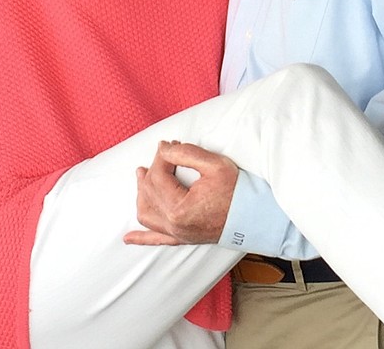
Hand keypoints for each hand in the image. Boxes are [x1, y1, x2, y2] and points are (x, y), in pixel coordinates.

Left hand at [123, 140, 238, 245]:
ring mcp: (178, 235)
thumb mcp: (214, 164)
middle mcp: (174, 225)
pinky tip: (127, 238)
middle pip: (150, 192)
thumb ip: (184, 153)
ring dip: (142, 194)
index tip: (171, 144)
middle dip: (154, 168)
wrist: (256, 216)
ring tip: (143, 176)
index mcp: (179, 209)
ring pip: (146, 215)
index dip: (162, 156)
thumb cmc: (238, 191)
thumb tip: (163, 148)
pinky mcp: (183, 239)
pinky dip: (141, 238)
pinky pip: (157, 240)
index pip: (158, 176)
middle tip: (166, 154)